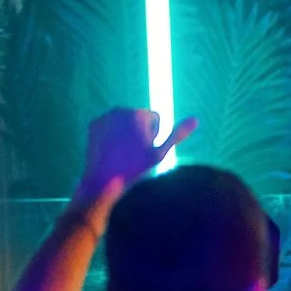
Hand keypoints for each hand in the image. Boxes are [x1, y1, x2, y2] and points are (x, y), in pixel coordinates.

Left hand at [77, 107, 195, 204]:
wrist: (104, 181)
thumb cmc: (135, 169)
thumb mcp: (160, 153)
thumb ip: (177, 134)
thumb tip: (196, 119)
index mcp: (139, 114)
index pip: (155, 118)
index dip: (154, 135)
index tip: (145, 150)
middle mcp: (121, 109)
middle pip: (139, 117)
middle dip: (139, 131)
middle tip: (133, 153)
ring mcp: (106, 116)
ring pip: (124, 122)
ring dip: (126, 132)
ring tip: (122, 152)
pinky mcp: (94, 123)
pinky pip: (109, 125)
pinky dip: (111, 135)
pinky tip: (110, 150)